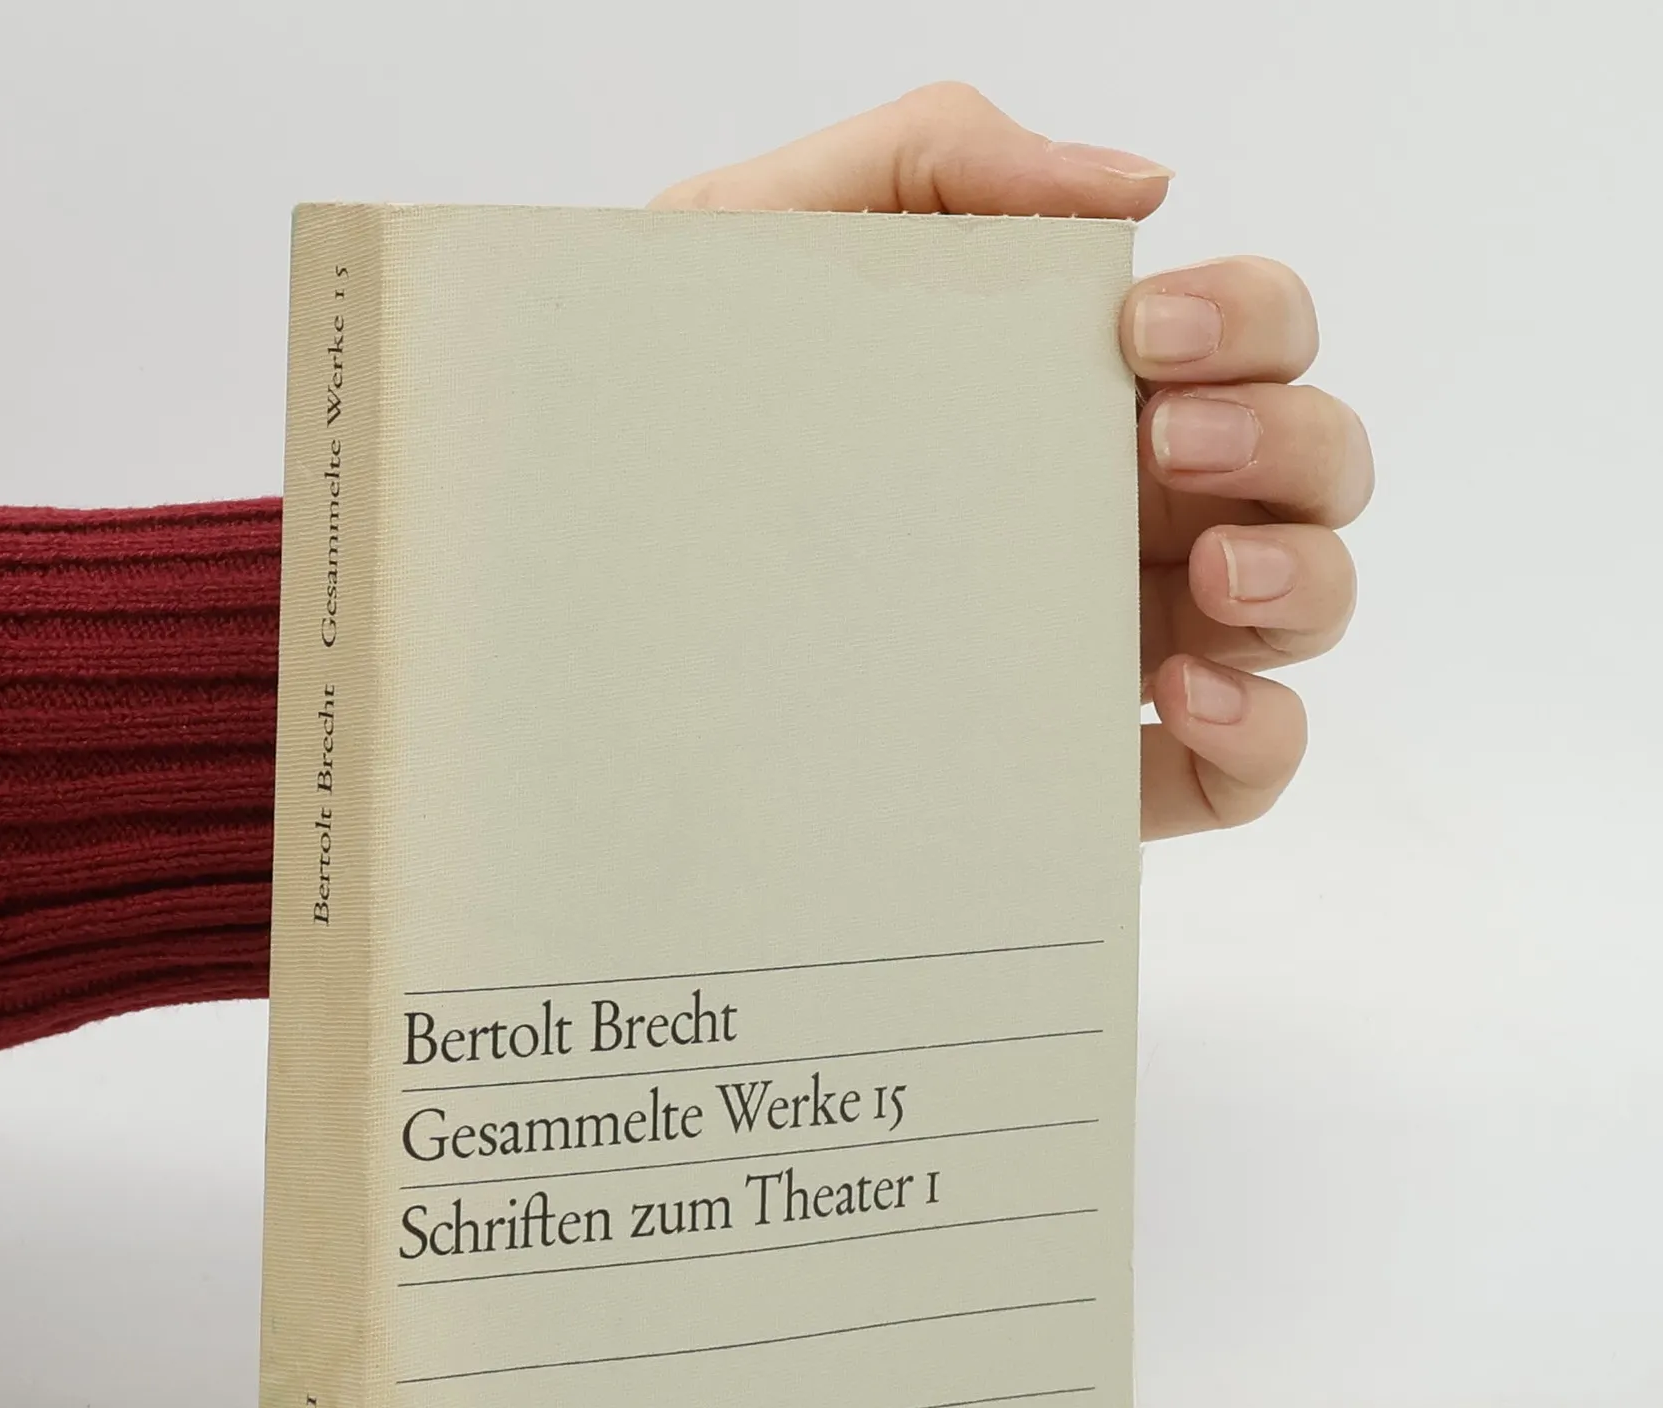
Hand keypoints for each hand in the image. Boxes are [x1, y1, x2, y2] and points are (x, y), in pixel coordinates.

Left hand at [653, 83, 1371, 838]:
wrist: (578, 563)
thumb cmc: (673, 400)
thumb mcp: (766, 235)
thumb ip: (938, 156)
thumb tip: (1140, 187)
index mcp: (1073, 390)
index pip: (1249, 335)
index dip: (1250, 319)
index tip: (1143, 334)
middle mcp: (1118, 509)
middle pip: (1312, 463)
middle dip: (1284, 443)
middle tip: (1157, 445)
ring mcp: (1115, 640)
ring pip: (1308, 602)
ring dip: (1302, 579)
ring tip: (1205, 585)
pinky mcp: (1090, 769)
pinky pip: (1246, 764)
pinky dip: (1264, 729)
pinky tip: (1180, 697)